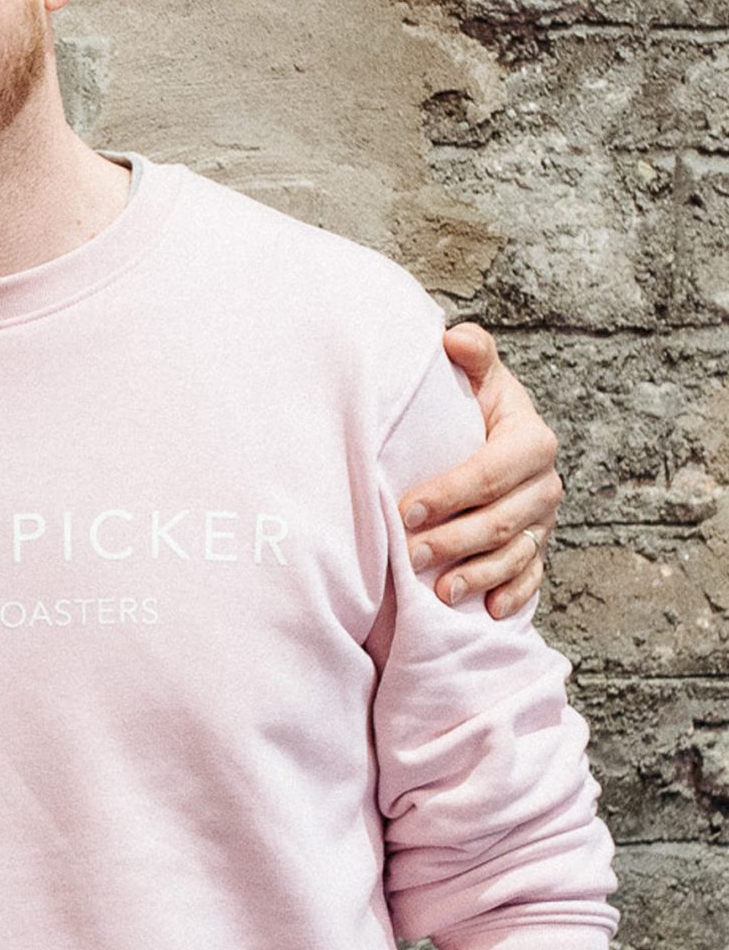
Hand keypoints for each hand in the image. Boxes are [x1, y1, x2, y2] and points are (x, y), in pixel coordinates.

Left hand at [399, 323, 562, 619]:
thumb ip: (471, 358)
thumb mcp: (475, 381)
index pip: (492, 470)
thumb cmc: (471, 411)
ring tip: (440, 592)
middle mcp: (544, 484)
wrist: (488, 441)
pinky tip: (488, 611)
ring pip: (515, 553)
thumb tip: (453, 338)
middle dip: (456, 540)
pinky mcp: (536, 549)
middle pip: (503, 518)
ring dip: (479, 575)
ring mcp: (542, 521)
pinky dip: (511, 595)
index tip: (405, 509)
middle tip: (410, 555)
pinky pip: (531, 578)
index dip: (451, 492)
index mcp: (530, 440)